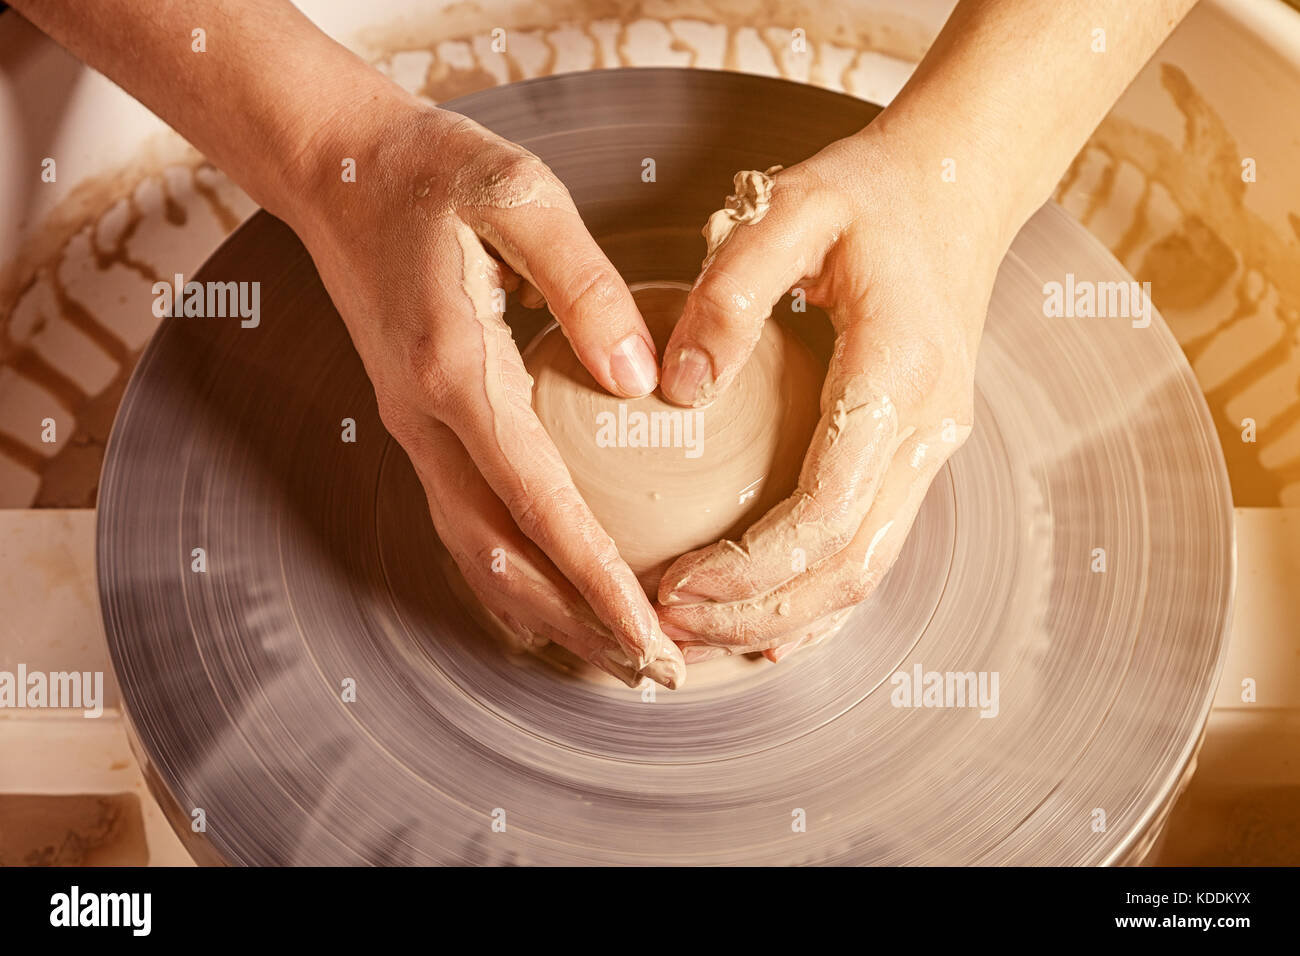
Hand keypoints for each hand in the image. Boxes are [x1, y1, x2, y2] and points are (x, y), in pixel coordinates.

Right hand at [288, 91, 683, 687]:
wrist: (338, 168)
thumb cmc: (433, 172)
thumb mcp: (520, 195)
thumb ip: (585, 285)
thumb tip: (643, 385)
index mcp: (456, 373)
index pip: (540, 506)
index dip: (600, 582)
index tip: (654, 639)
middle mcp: (425, 421)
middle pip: (504, 558)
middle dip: (580, 625)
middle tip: (655, 671)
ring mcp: (413, 429)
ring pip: (477, 553)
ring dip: (546, 613)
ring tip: (615, 655)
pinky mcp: (417, 424)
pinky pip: (460, 523)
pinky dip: (505, 578)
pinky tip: (545, 607)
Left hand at [656, 126, 1008, 661]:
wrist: (960, 187)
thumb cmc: (870, 195)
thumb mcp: (792, 210)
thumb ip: (731, 292)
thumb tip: (678, 388)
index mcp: (896, 372)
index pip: (827, 508)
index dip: (750, 567)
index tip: (674, 585)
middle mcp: (926, 427)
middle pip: (849, 566)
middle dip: (757, 614)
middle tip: (670, 629)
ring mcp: (930, 446)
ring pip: (865, 571)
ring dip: (785, 618)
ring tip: (700, 633)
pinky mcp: (916, 452)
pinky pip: (872, 546)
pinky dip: (820, 596)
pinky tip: (768, 625)